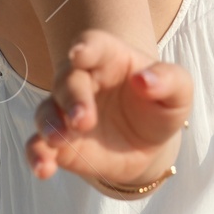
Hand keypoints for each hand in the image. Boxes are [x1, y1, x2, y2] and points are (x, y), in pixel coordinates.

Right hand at [26, 28, 191, 190]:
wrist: (146, 144)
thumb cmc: (159, 106)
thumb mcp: (178, 92)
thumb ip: (168, 80)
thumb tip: (144, 80)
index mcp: (109, 58)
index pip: (94, 45)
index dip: (86, 47)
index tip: (80, 54)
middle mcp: (82, 81)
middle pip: (68, 80)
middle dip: (72, 98)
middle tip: (83, 119)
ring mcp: (66, 112)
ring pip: (47, 111)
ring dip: (49, 124)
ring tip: (58, 139)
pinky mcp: (58, 143)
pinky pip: (38, 145)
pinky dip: (36, 155)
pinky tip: (43, 169)